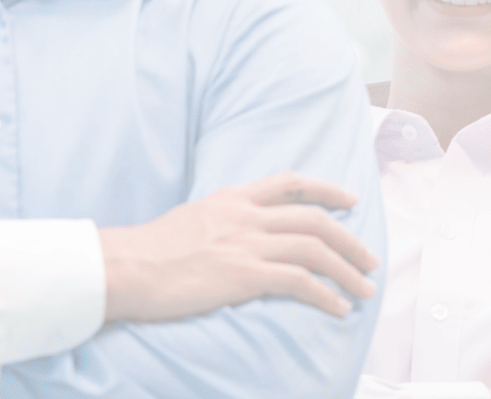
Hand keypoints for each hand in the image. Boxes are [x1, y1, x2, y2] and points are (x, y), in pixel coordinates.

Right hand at [99, 172, 379, 321]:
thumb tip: (237, 232)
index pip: (292, 183)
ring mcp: (248, 244)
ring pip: (316, 251)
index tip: (350, 199)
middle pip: (316, 220)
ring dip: (347, 271)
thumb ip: (222, 219)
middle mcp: (247, 216)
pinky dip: (326, 295)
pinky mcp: (245, 274)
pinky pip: (300, 282)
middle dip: (349, 240)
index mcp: (233, 198)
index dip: (327, 189)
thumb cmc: (145, 251)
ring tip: (364, 289)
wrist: (122, 267)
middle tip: (369, 260)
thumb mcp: (191, 217)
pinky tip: (338, 307)